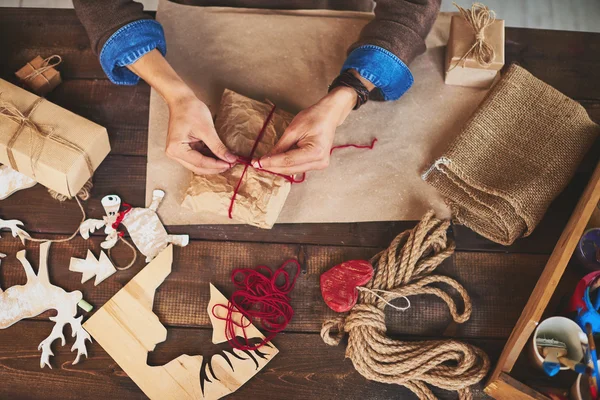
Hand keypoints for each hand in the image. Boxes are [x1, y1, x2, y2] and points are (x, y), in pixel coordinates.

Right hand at [127, 49, 236, 173]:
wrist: (181, 99)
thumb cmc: (189, 110)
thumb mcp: (206, 129)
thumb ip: (218, 146)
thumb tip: (229, 159)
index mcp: (176, 149)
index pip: (200, 162)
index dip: (217, 165)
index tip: (230, 163)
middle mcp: (174, 153)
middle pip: (198, 167)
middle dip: (215, 167)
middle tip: (231, 164)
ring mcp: (178, 152)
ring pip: (199, 164)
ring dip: (213, 163)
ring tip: (228, 160)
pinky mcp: (184, 149)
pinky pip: (198, 157)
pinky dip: (209, 157)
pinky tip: (220, 156)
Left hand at [253, 86, 356, 174]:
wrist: (329, 115)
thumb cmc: (313, 117)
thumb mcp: (293, 130)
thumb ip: (280, 146)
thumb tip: (266, 158)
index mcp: (315, 152)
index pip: (288, 161)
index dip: (270, 162)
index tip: (256, 163)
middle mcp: (319, 162)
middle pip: (290, 169)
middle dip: (272, 167)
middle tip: (256, 164)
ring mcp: (320, 165)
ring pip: (293, 170)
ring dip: (278, 167)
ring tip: (263, 163)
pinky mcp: (318, 164)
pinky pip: (298, 167)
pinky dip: (286, 165)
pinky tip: (275, 162)